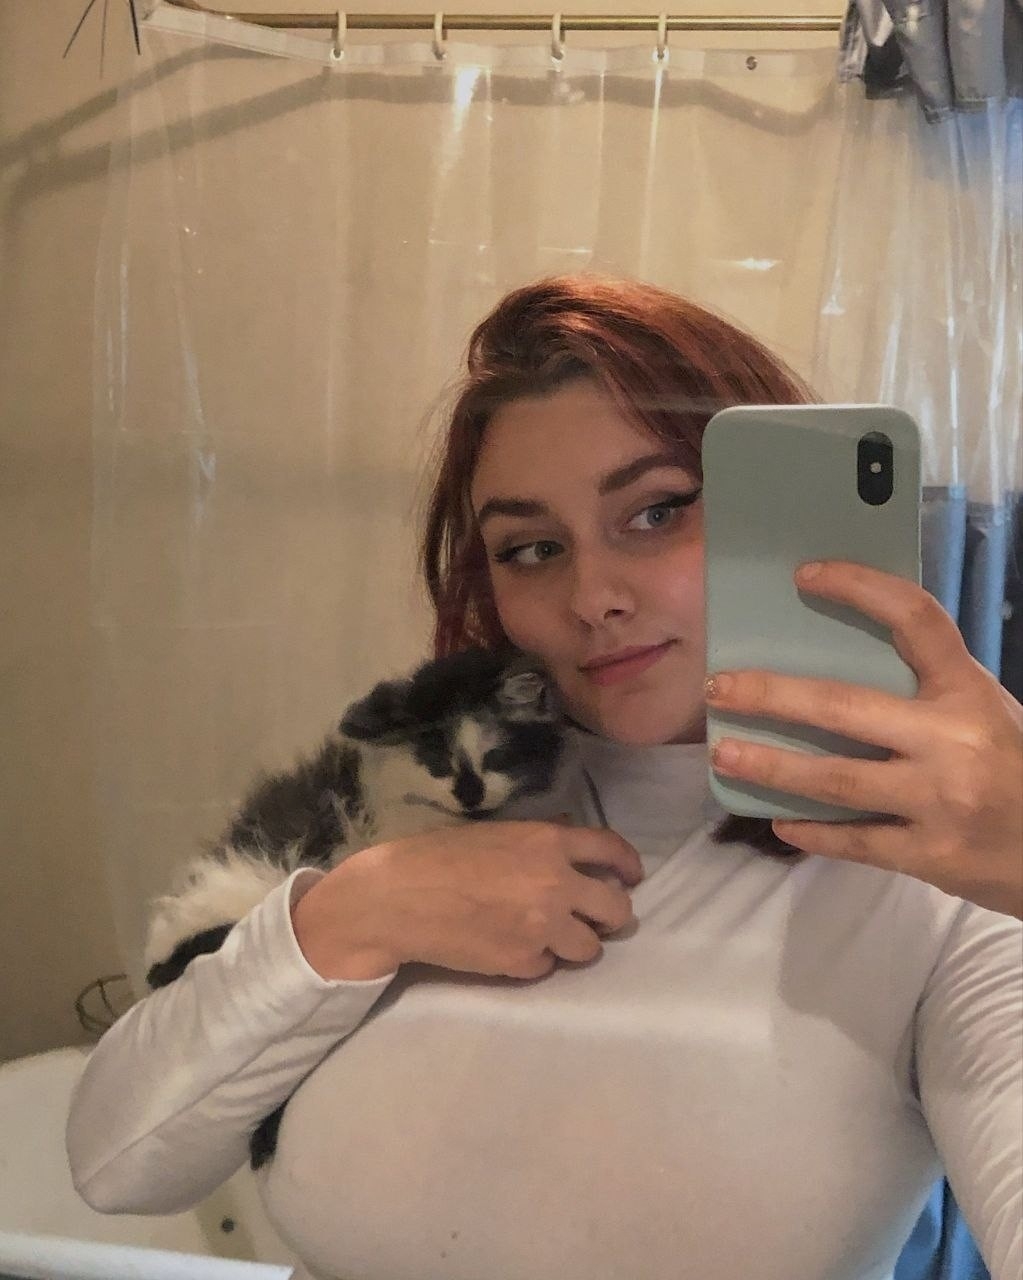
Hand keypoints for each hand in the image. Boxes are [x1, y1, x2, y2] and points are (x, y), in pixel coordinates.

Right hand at [292, 820, 642, 980]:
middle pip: (617, 909)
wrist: (398, 898)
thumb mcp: (498, 833)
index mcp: (549, 843)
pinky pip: (549, 967)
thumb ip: (540, 842)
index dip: (629, 865)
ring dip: (576, 943)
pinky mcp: (522, 963)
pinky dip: (537, 960)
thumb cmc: (439, 856)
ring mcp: (542, 928)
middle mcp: (556, 885)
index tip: (632, 877)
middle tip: (597, 918)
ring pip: (590, 948)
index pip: (612, 850)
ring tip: (551, 936)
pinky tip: (510, 947)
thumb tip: (570, 846)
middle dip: (612, 914)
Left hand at [706, 560, 1022, 918]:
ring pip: (834, 778)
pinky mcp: (929, 855)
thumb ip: (929, 690)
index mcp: (970, 691)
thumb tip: (836, 659)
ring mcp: (939, 801)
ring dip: (770, 766)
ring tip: (724, 753)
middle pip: (842, 706)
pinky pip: (853, 840)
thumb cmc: (1016, 769)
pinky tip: (778, 822)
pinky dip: (811, 831)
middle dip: (770, 695)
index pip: (914, 619)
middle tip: (718, 688)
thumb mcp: (986, 712)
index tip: (806, 575)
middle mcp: (952, 740)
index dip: (859, 588)